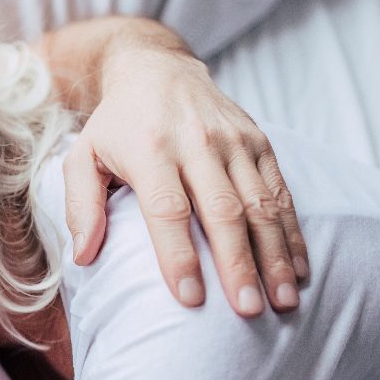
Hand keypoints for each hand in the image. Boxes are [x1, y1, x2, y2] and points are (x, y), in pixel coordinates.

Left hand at [64, 38, 307, 316]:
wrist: (157, 69)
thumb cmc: (115, 125)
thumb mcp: (82, 156)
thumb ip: (80, 206)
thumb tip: (83, 256)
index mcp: (150, 149)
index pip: (168, 210)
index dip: (179, 255)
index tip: (190, 299)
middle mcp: (197, 143)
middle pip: (222, 211)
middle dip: (237, 264)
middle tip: (247, 310)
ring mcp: (234, 141)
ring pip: (260, 204)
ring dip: (274, 256)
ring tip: (283, 301)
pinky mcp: (259, 142)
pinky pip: (280, 192)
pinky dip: (292, 233)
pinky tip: (299, 269)